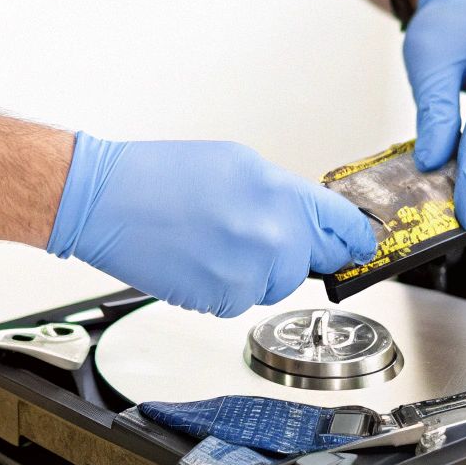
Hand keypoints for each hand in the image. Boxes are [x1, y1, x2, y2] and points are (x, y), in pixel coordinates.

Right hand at [46, 134, 376, 316]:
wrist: (105, 201)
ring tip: (211, 241)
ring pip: (273, 286)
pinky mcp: (220, 300)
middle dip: (290, 255)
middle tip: (248, 236)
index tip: (361, 249)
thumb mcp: (235, 163)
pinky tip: (196, 259)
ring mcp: (248, 272)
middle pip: (309, 264)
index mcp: (279, 192)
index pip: (344, 228)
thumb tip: (306, 219)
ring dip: (252, 272)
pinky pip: (239, 301)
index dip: (355, 241)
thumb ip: (281, 194)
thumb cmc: (156, 176)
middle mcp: (272, 235)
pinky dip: (222, 287)